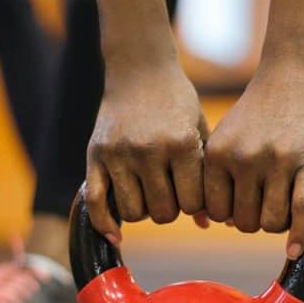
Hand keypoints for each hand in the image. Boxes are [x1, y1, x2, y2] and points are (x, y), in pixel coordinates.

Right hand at [85, 62, 207, 243]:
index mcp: (180, 143)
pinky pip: (95, 203)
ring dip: (142, 210)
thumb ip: (205, 176)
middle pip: (162, 213)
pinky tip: (116, 234)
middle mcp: (148, 150)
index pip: (191, 204)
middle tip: (169, 192)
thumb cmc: (177, 102)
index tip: (192, 192)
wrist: (140, 68)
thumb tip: (209, 224)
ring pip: (132, 212)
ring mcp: (118, 153)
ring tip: (148, 192)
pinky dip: (105, 224)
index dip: (194, 205)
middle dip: (169, 209)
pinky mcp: (95, 154)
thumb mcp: (198, 132)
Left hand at [204, 60, 303, 259]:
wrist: (294, 71)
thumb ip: (220, 175)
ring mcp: (277, 161)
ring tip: (283, 205)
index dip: (229, 215)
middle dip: (255, 220)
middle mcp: (244, 159)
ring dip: (278, 224)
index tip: (242, 204)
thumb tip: (219, 222)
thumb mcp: (228, 135)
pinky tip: (295, 251)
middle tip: (266, 203)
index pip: (215, 212)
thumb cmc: (260, 109)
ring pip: (272, 222)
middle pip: (244, 222)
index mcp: (218, 154)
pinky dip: (299, 237)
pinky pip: (301, 212)